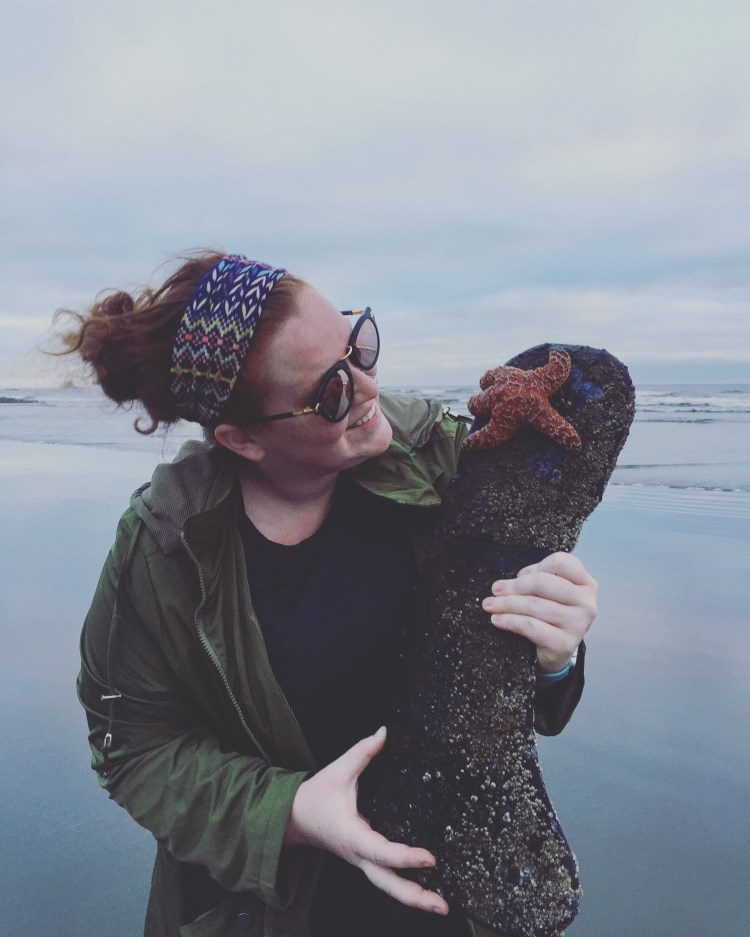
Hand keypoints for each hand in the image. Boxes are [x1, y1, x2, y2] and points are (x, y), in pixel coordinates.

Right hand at [284, 727, 449, 914]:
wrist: (294, 817)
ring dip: (413, 897)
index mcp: (353, 836)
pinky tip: (425, 887)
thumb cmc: (316, 795)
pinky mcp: (364, 859)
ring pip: (388, 886)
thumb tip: (384, 732)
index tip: (430, 857)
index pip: (382, 852)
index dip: (406, 856)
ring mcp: (361, 860)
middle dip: (415, 896)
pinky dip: (405, 885)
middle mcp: (359, 854)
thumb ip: (363, 751)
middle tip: (443, 907)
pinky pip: (386, 877)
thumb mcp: (338, 770)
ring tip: (441, 906)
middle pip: (388, 884)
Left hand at [482, 552, 596, 672]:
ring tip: (490, 605)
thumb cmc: (551, 613)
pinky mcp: (566, 643)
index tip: (519, 576)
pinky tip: (497, 619)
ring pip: (534, 605)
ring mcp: (579, 624)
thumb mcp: (549, 592)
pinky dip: (510, 621)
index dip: (536, 566)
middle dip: (514, 586)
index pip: (561, 562)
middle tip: (495, 590)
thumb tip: (517, 579)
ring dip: (506, 604)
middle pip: (543, 582)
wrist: (557, 649)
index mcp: (585, 583)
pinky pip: (531, 626)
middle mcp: (587, 602)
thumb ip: (537, 578)